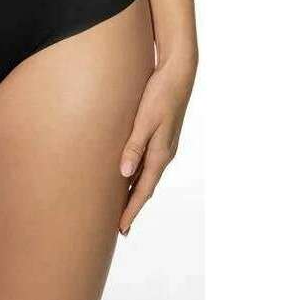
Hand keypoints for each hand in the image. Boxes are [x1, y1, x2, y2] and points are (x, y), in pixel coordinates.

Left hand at [117, 54, 196, 235]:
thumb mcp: (145, 119)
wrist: (179, 72)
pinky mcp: (162, 134)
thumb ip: (134, 146)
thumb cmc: (160, 93)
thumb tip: (124, 174)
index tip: (121, 228)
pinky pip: (148, 161)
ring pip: (147, 174)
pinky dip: (139, 173)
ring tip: (123, 204)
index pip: (143, 189)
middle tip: (121, 227)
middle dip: (133, 205)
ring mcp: (165, 144)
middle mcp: (164, 153)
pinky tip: (130, 172)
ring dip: (135, 190)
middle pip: (146, 186)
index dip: (132, 209)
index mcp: (161, 153)